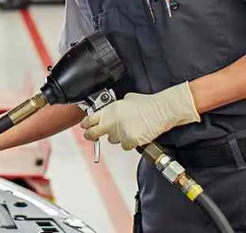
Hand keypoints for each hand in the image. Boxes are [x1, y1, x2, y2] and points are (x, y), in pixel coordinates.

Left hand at [81, 82, 199, 150]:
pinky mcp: (129, 141)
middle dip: (91, 135)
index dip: (86, 124)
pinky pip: (126, 146)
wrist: (161, 110)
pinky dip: (130, 142)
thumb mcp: (127, 99)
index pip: (90, 119)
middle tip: (90, 136)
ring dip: (118, 137)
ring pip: (113, 140)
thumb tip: (113, 111)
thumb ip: (116, 107)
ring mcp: (120, 133)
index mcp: (110, 110)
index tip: (84, 126)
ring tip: (130, 128)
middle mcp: (112, 122)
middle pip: (94, 133)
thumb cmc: (147, 103)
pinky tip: (137, 134)